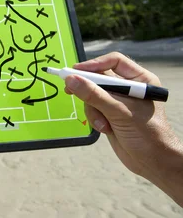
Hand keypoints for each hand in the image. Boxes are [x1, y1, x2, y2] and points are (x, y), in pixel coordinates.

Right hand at [65, 52, 182, 182]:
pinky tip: (105, 129)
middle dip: (88, 89)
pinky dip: (95, 119)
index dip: (94, 64)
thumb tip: (71, 80)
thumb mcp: (119, 111)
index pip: (114, 61)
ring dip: (93, 110)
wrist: (153, 162)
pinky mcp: (110, 114)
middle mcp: (128, 88)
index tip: (76, 71)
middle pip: (99, 78)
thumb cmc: (148, 134)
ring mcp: (118, 102)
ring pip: (92, 95)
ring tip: (103, 124)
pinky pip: (92, 109)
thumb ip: (94, 95)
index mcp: (139, 80)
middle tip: (69, 89)